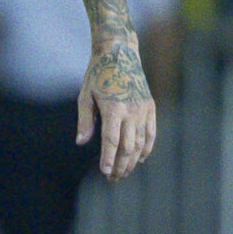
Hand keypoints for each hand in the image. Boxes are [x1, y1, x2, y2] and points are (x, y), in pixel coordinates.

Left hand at [78, 32, 158, 179]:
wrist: (120, 54)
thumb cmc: (98, 75)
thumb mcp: (85, 96)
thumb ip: (84, 121)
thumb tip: (81, 143)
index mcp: (113, 108)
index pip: (112, 141)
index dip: (109, 159)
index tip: (105, 173)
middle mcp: (131, 111)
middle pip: (128, 146)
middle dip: (121, 165)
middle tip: (114, 179)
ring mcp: (143, 109)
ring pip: (141, 143)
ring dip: (133, 161)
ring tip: (125, 173)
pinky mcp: (150, 107)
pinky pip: (151, 133)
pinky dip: (147, 148)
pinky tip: (140, 159)